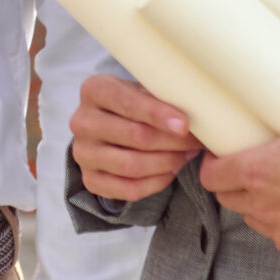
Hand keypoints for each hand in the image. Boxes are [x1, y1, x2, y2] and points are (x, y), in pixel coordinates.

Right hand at [71, 75, 200, 201]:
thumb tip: (197, 117)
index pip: (127, 103)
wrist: (109, 128)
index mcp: (94, 91)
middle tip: (196, 143)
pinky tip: (170, 172)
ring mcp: (83, 153)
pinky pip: (128, 189)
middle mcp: (82, 121)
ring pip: (131, 165)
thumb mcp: (143, 92)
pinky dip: (156, 183)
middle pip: (134, 136)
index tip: (185, 125)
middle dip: (172, 142)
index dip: (158, 115)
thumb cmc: (134, 107)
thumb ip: (162, 100)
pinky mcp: (90, 179)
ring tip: (185, 156)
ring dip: (167, 163)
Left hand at [201, 25, 279, 257]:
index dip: (214, 164)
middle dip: (234, 182)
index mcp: (258, 171)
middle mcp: (264, 205)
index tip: (227, 153)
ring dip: (257, 204)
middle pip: (228, 197)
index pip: (211, 175)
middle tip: (253, 164)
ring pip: (252, 218)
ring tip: (276, 185)